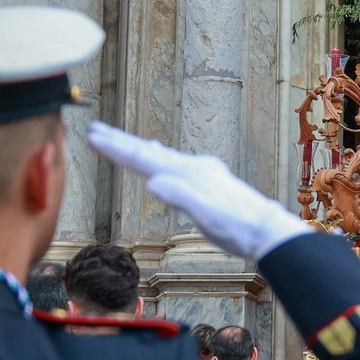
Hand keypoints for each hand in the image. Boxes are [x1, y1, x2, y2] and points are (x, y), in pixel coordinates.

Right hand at [88, 122, 310, 262]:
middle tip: (95, 128)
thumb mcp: (206, 215)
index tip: (92, 135)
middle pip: (150, 151)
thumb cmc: (238, 227)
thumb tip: (152, 182)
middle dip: (121, 141)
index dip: (116, 148)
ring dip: (139, 148)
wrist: (267, 231)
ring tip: (121, 139)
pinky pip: (176, 165)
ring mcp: (202, 173)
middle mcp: (194, 167)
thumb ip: (180, 197)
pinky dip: (160, 159)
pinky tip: (162, 161)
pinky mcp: (208, 183)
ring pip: (163, 156)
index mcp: (188, 173)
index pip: (144, 158)